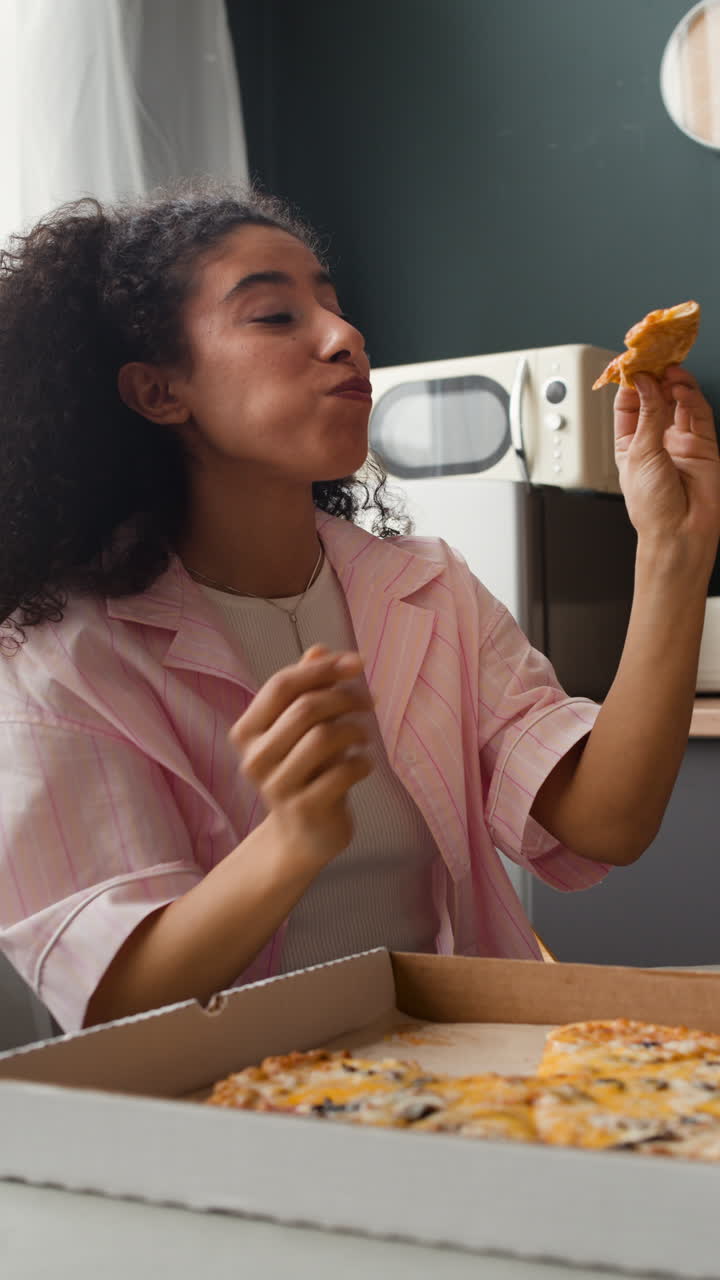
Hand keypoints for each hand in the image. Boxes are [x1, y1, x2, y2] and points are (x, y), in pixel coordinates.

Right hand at [229, 644, 373, 870]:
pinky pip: (341, 772)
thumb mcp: (302, 729)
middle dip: (345, 697)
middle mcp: (255, 758)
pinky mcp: (304, 809)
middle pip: (304, 708)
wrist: (301, 836)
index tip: (358, 662)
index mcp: (247, 731)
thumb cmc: (305, 771)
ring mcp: (277, 786)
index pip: (281, 685)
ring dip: (354, 729)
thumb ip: (308, 689)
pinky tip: (364, 764)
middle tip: (369, 701)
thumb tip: (319, 649)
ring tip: (364, 734)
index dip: (322, 669)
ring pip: (323, 738)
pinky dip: (361, 762)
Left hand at [614, 366, 719, 554]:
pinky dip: (690, 397)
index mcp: (631, 443)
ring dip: (673, 382)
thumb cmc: (651, 506)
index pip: (629, 404)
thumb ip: (646, 414)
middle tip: (654, 356)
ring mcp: (681, 440)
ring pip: (679, 401)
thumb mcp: (640, 453)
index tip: (630, 363)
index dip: (630, 383)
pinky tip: (680, 388)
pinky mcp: (704, 443)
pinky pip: (698, 413)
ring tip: (668, 370)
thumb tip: (643, 382)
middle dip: (654, 376)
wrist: (679, 532)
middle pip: (656, 397)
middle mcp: (657, 439)